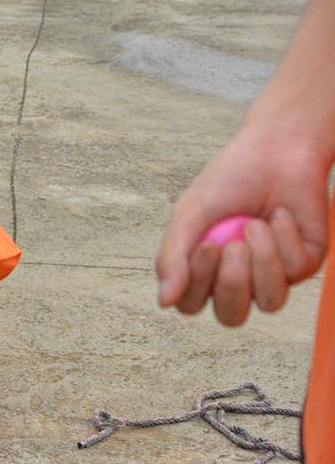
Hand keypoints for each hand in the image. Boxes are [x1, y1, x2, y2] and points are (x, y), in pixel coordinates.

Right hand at [156, 123, 329, 325]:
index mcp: (203, 268)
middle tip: (232, 245)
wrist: (274, 151)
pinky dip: (284, 237)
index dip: (198, 285)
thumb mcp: (188, 214)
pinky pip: (294, 271)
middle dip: (231, 282)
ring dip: (262, 260)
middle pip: (231, 315)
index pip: (192, 304)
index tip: (207, 245)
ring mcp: (273, 274)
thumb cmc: (228, 180)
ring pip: (268, 302)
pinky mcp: (304, 264)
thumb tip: (164, 302)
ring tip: (255, 225)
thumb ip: (172, 257)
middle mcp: (237, 278)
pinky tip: (278, 215)